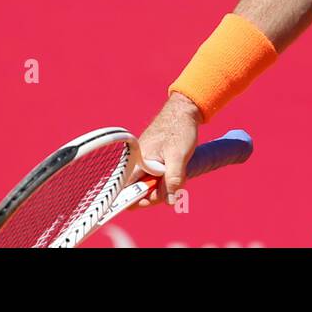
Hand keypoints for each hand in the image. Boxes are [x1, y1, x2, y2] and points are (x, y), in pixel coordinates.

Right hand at [130, 92, 201, 207]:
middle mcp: (136, 163)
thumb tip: (170, 201)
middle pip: (140, 190)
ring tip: (178, 172)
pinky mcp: (152, 159)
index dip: (138, 200)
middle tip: (175, 185)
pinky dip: (166, 177)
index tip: (155, 199)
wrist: (184, 110)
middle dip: (157, 193)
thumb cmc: (179, 130)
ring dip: (164, 185)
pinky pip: (156, 176)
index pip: (126, 191)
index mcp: (136, 162)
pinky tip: (177, 169)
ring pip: (150, 183)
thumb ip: (172, 180)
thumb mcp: (178, 157)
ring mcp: (144, 161)